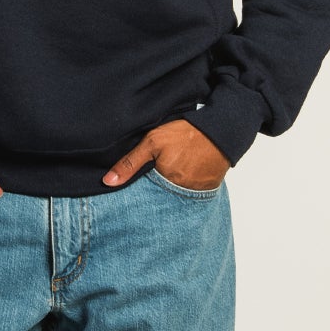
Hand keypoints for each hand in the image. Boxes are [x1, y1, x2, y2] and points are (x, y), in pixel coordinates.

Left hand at [102, 119, 229, 190]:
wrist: (221, 131)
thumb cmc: (185, 133)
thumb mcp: (152, 142)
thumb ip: (130, 162)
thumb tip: (108, 182)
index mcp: (164, 181)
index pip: (144, 196)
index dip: (140, 191)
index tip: (136, 189)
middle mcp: (180, 193)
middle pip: (160, 199)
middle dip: (154, 194)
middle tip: (158, 179)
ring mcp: (195, 194)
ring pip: (175, 198)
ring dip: (171, 192)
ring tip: (173, 176)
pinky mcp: (207, 192)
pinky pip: (192, 197)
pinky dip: (186, 190)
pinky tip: (186, 176)